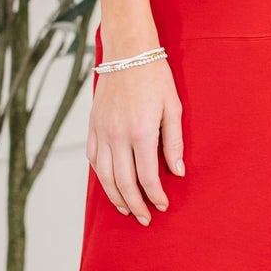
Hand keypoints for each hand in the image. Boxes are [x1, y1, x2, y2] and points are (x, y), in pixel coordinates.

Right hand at [87, 58, 184, 223]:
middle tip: (145, 218)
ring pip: (105, 176)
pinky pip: (93, 159)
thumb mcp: (173, 108)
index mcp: (141, 132)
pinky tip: (111, 184)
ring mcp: (102, 131)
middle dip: (136, 205)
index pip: (146, 177)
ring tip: (127, 208)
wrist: (127, 52)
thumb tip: (177, 172)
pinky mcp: (92, 126)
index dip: (155, 196)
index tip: (162, 205)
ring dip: (116, 196)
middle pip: (124, 182)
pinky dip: (101, 176)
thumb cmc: (155, 77)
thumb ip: (174, 142)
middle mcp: (118, 135)